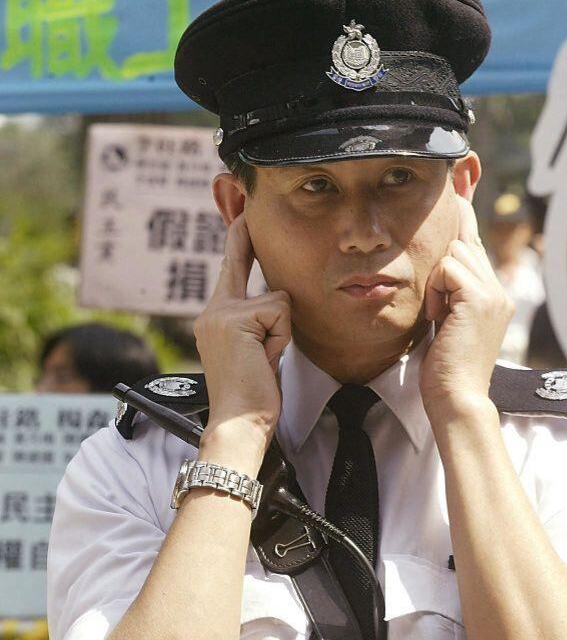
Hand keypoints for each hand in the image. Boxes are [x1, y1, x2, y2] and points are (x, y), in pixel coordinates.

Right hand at [193, 215, 290, 462]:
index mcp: (214, 317)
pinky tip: (265, 358)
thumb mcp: (256, 348)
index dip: (237, 243)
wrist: (238, 421)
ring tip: (265, 359)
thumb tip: (278, 302)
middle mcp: (211, 310)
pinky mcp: (235, 318)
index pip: (229, 270)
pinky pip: (281, 312)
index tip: (243, 218)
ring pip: (277, 300)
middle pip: (241, 263)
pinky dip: (281, 337)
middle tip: (246, 220)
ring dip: (281, 332)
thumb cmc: (252, 393)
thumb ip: (258, 322)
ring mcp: (220, 313)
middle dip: (243, 236)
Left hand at [420, 196, 513, 409]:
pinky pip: (447, 268)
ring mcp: (493, 292)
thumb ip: (449, 291)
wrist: (457, 398)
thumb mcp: (448, 321)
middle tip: (439, 300)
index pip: (475, 243)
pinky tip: (441, 317)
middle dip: (443, 259)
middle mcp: (500, 289)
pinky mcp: (479, 297)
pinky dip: (436, 290)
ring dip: (436, 282)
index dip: (465, 212)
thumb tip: (438, 265)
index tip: (460, 179)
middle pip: (464, 241)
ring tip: (440, 316)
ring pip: (454, 252)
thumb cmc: (446, 369)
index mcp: (495, 295)